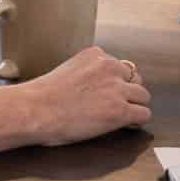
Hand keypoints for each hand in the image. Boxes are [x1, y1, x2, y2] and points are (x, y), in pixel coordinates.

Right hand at [19, 47, 151, 146]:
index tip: (108, 93)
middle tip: (115, 105)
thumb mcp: (67, 71)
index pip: (118, 66)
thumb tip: (94, 88)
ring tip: (122, 116)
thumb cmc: (41, 96)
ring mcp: (117, 88)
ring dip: (134, 105)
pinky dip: (137, 121)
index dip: (115, 82)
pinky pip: (143, 114)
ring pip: (142, 95)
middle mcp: (109, 67)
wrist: (35, 110)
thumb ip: (86, 73)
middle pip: (134, 78)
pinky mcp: (121, 110)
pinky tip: (127, 125)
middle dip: (127, 92)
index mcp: (95, 55)